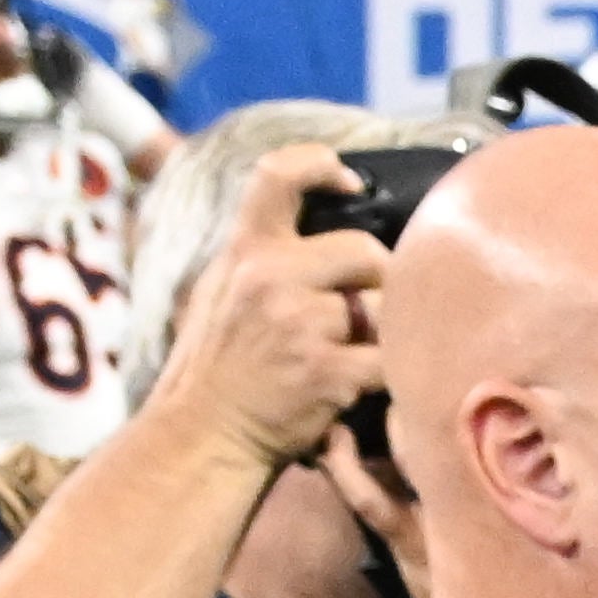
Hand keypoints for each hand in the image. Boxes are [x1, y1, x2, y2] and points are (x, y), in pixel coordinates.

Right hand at [146, 150, 389, 471]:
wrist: (205, 433)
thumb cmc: (219, 364)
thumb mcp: (221, 290)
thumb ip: (265, 256)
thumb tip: (321, 220)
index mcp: (244, 250)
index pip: (276, 175)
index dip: (318, 164)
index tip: (348, 179)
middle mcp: (271, 277)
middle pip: (365, 249)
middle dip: (379, 279)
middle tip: (369, 309)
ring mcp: (302, 324)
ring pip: (383, 308)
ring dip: (385, 332)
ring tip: (359, 354)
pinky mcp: (329, 372)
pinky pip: (391, 360)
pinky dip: (392, 375)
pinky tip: (370, 385)